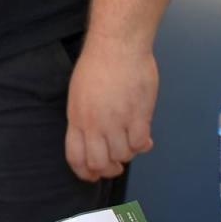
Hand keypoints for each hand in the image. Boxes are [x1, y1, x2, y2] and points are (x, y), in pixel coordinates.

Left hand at [65, 36, 157, 181]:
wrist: (117, 46)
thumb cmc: (97, 64)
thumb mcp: (79, 95)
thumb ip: (86, 119)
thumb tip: (95, 139)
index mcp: (76, 118)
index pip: (76, 157)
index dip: (85, 172)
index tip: (93, 175)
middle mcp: (94, 124)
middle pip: (99, 163)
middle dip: (109, 169)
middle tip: (116, 164)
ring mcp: (116, 121)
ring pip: (123, 156)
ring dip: (128, 154)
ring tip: (130, 141)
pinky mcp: (138, 115)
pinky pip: (141, 144)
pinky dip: (143, 145)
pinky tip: (144, 136)